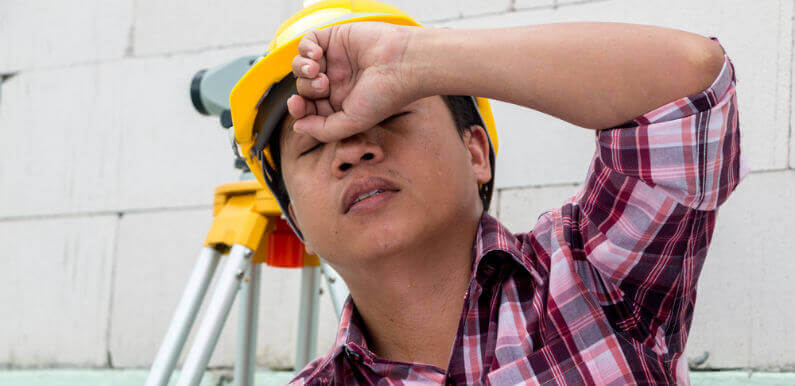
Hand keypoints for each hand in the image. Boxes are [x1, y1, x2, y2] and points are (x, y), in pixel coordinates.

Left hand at [288, 22, 417, 141]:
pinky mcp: (335, 39)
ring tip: (317, 70)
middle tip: (324, 85)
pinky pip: (308, 42)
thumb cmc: (386, 94)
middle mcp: (336, 83)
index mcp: (339, 104)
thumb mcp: (353, 122)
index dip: (299, 108)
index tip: (298, 105)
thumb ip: (323, 130)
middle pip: (303, 87)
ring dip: (302, 68)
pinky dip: (305, 48)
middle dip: (307, 88)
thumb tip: (298, 127)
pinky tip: (317, 54)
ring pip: (301, 65)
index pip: (309, 108)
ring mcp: (334, 60)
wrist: (404, 64)